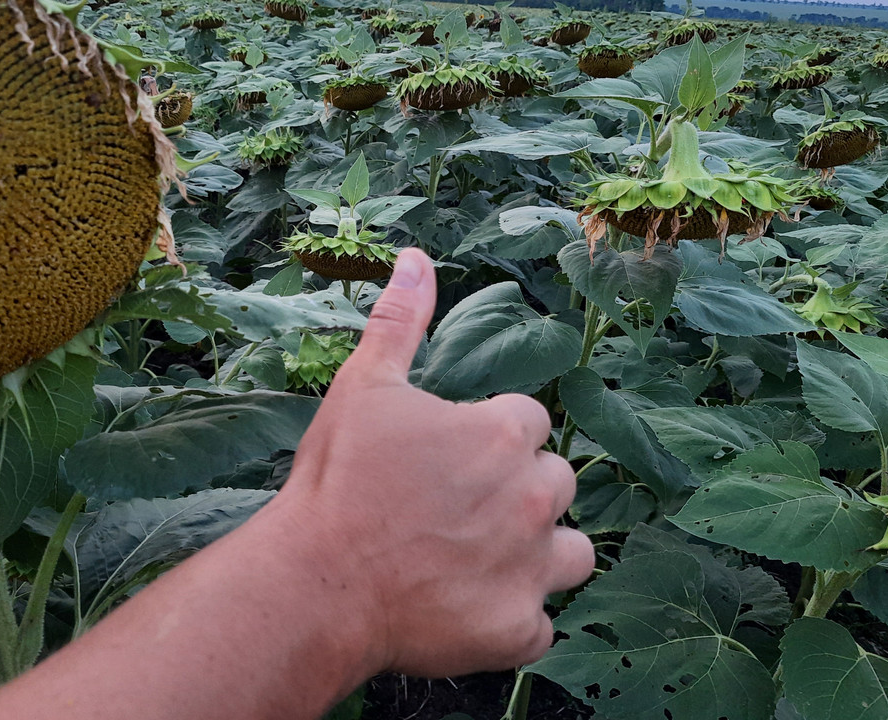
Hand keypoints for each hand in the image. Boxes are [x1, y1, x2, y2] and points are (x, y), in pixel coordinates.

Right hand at [276, 247, 594, 677]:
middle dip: (516, 491)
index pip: (528, 421)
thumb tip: (416, 257)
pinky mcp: (519, 630)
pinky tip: (465, 607)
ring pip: (572, 553)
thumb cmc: (339, 480)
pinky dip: (511, 617)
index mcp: (504, 434)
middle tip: (453, 508)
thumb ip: (400, 321)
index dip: (487, 436)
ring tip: (477, 558)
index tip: (446, 457)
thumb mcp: (363, 386)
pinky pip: (540, 623)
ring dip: (537, 553)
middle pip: (554, 482)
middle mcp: (533, 497)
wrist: (316, 581)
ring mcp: (531, 568)